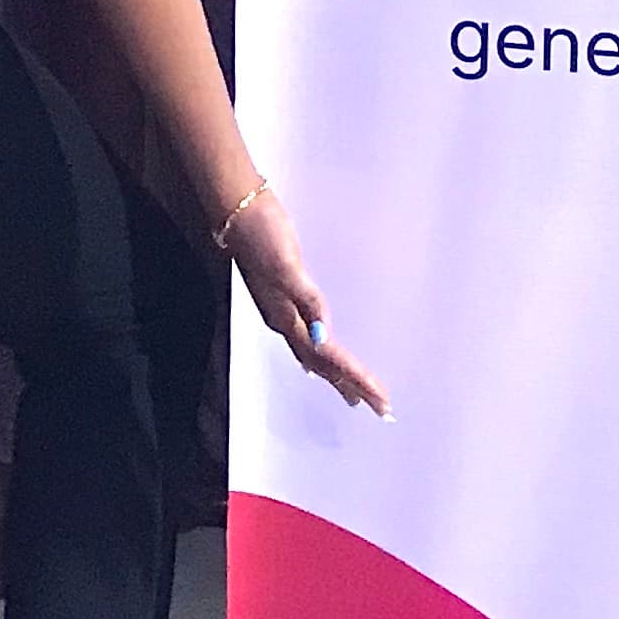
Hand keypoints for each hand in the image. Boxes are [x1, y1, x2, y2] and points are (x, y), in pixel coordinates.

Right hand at [223, 187, 390, 417]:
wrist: (238, 210)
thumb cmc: (263, 234)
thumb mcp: (286, 266)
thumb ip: (306, 300)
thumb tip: (324, 336)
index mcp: (287, 319)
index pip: (328, 358)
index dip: (354, 379)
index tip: (379, 399)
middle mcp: (284, 321)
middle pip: (322, 365)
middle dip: (350, 385)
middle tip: (379, 408)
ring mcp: (282, 309)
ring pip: (314, 354)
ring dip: (337, 375)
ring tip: (355, 396)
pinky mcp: (283, 293)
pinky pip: (306, 336)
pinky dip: (319, 353)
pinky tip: (321, 349)